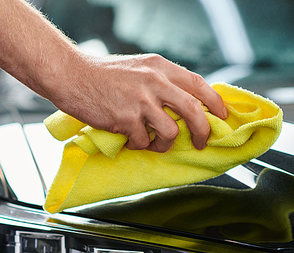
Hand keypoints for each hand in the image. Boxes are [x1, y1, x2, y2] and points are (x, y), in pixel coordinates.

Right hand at [50, 53, 227, 151]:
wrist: (71, 76)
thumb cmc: (101, 74)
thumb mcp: (137, 68)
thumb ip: (159, 81)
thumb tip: (181, 103)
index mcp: (159, 67)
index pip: (198, 84)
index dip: (215, 102)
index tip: (221, 116)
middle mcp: (154, 81)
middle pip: (193, 111)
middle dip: (202, 131)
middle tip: (200, 142)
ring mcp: (140, 100)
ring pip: (170, 131)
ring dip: (165, 144)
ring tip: (153, 143)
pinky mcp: (125, 118)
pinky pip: (142, 141)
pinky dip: (138, 145)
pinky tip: (129, 139)